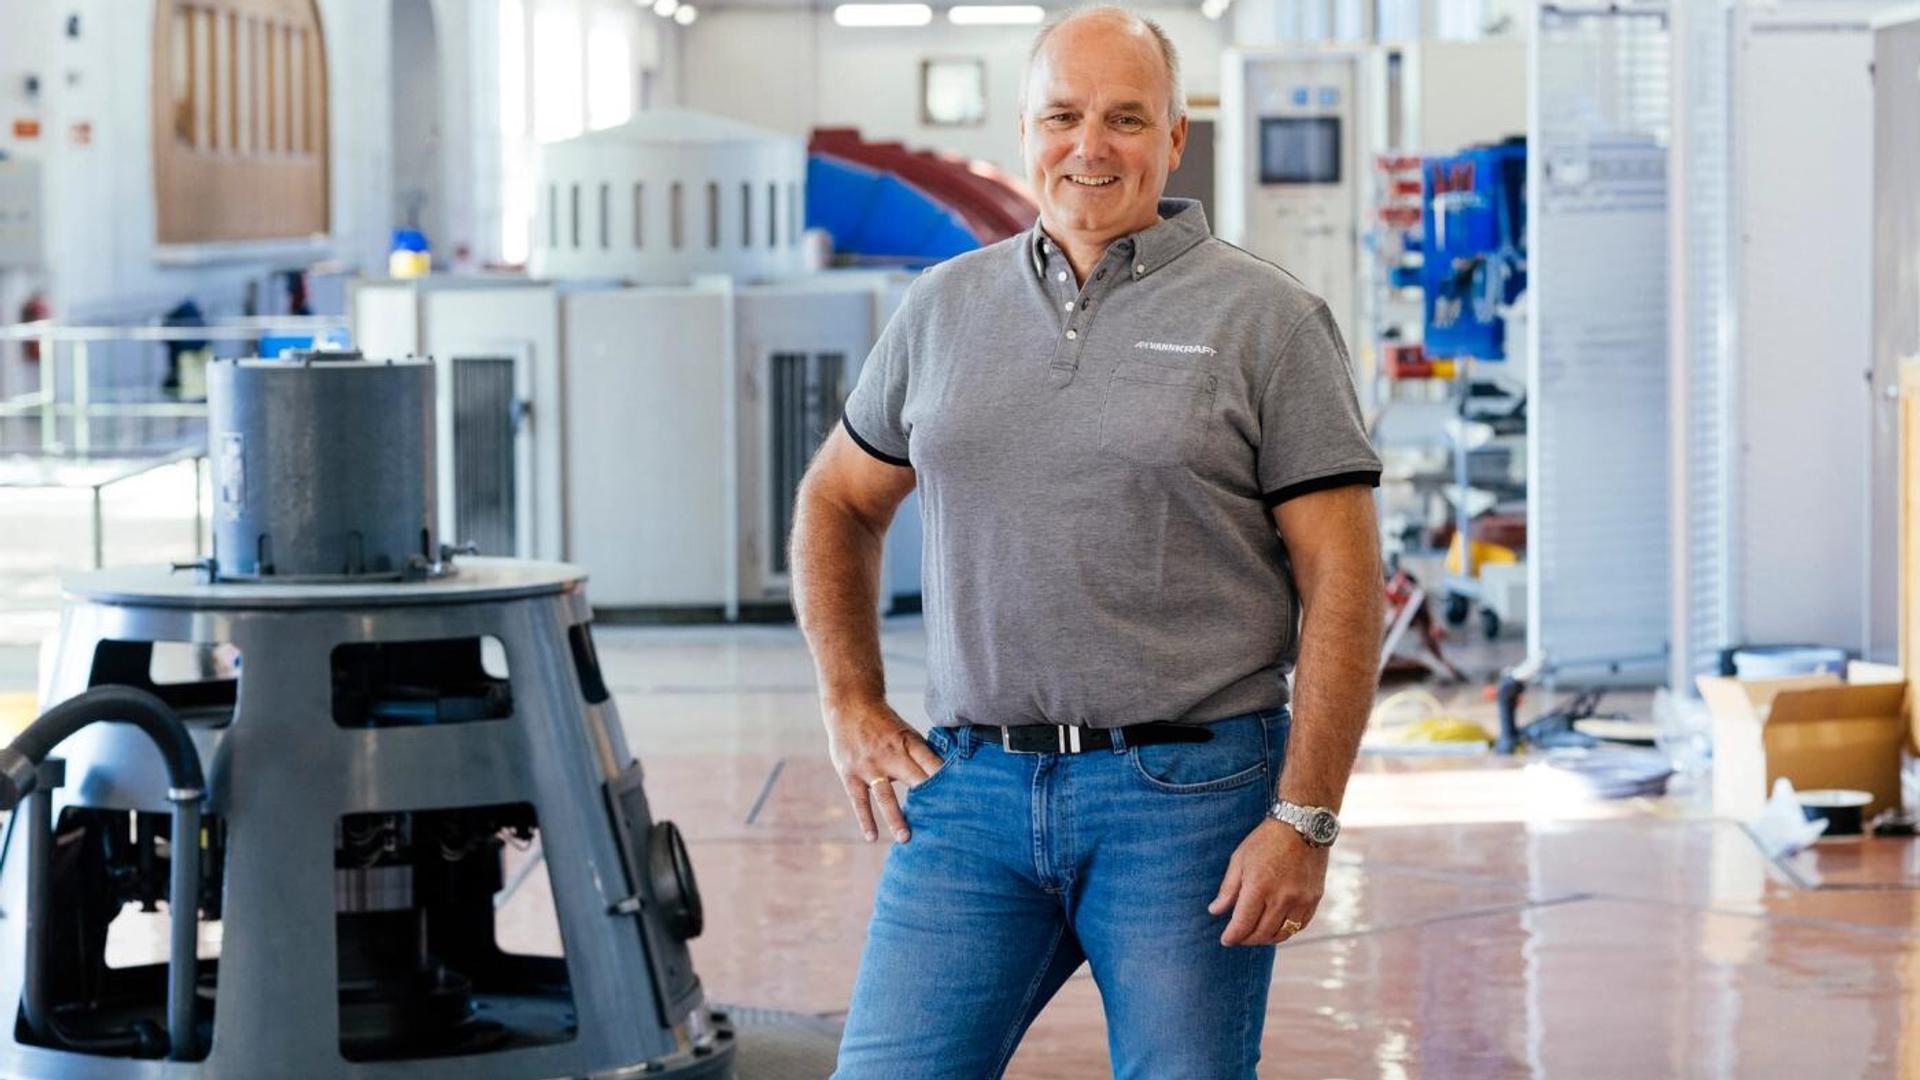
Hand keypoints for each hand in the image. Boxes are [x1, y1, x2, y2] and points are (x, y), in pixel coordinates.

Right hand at [824, 700, 943, 843]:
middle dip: (928, 801)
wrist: (850, 705)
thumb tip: (949, 775)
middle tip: (942, 826)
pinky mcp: (850, 774)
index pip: (931, 762)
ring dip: (896, 817)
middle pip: (913, 780)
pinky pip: (859, 800)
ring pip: (884, 795)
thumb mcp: (907, 732)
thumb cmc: (885, 724)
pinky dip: (865, 819)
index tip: (960, 798)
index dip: (945, 779)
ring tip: (905, 838)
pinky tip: (872, 837)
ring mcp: (869, 766)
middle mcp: (890, 754)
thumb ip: (922, 754)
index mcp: (908, 742)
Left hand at [1209, 818, 1328, 946]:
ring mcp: (1300, 900)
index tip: (1226, 939)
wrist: (1302, 826)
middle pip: (1262, 933)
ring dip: (1266, 939)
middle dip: (1247, 939)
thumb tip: (1215, 911)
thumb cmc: (1266, 841)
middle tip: (1239, 937)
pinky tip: (1276, 926)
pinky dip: (1286, 931)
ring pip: (1282, 934)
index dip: (1232, 936)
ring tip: (1256, 935)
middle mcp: (1281, 898)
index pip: (1243, 924)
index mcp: (1259, 887)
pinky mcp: (1314, 899)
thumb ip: (1228, 889)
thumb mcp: (1239, 859)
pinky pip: (1299, 926)